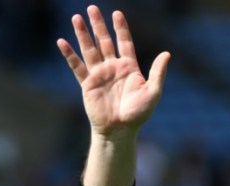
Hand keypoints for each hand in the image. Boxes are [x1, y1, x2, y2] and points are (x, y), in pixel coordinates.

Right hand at [58, 6, 169, 139]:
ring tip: (76, 18)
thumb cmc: (138, 114)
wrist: (119, 130)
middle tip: (92, 8)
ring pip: (89, 49)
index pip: (124, 42)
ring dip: (83, 34)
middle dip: (98, 25)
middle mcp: (113, 68)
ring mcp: (99, 75)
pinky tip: (62, 42)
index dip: (120, 28)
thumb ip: (158, 73)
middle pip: (105, 41)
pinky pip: (77, 66)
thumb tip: (167, 54)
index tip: (116, 13)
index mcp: (128, 67)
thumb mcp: (153, 92)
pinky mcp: (87, 84)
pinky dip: (69, 54)